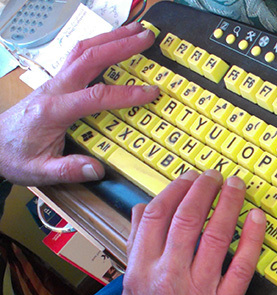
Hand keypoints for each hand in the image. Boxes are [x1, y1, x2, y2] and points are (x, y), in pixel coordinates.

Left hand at [0, 23, 159, 185]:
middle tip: (146, 38)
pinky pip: (78, 56)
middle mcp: (54, 89)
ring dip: (110, 38)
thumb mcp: (40, 171)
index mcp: (53, 110)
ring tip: (136, 30)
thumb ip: (68, 170)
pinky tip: (113, 42)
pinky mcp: (57, 82)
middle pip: (89, 58)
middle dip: (120, 46)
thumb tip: (96, 169)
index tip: (150, 92)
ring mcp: (55, 82)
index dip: (125, 94)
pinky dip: (99, 45)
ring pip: (83, 51)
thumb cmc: (16, 157)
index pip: (95, 96)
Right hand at [121, 170, 265, 294]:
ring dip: (228, 204)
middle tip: (215, 175)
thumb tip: (138, 213)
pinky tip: (256, 218)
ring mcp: (199, 292)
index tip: (187, 178)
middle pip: (187, 219)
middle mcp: (168, 278)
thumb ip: (135, 250)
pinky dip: (251, 238)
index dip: (174, 190)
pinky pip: (242, 265)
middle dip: (203, 189)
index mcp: (141, 272)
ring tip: (236, 186)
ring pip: (216, 235)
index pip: (156, 217)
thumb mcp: (130, 293)